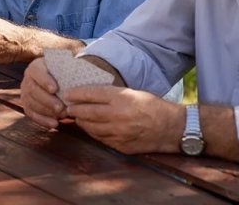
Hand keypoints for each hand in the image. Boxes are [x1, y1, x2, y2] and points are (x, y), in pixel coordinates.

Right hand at [20, 57, 66, 128]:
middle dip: (47, 100)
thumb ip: (69, 66)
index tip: (55, 89)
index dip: (44, 81)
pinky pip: (31, 114)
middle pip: (33, 90)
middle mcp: (27, 79)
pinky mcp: (27, 105)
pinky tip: (54, 124)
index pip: (36, 71)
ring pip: (31, 103)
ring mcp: (25, 93)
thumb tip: (77, 65)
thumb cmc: (63, 73)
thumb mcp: (65, 66)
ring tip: (62, 115)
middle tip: (61, 107)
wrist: (57, 81)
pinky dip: (42, 120)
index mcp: (36, 66)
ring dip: (46, 111)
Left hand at [65, 86, 183, 154]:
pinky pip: (100, 138)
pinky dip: (92, 132)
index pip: (92, 94)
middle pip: (88, 112)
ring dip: (81, 122)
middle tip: (67, 106)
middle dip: (74, 109)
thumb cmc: (152, 106)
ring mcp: (119, 133)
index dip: (77, 93)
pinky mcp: (121, 146)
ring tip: (76, 117)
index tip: (67, 93)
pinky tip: (89, 127)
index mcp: (122, 98)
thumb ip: (111, 94)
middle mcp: (119, 115)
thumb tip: (89, 94)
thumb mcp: (133, 93)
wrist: (172, 128)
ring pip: (91, 127)